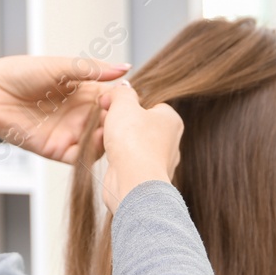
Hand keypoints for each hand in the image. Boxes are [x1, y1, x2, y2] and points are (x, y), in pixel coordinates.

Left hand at [0, 56, 128, 163]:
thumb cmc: (18, 73)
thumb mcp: (62, 66)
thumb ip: (93, 69)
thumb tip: (125, 67)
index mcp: (84, 92)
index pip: (114, 99)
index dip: (125, 99)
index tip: (133, 97)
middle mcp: (80, 114)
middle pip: (111, 122)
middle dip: (121, 120)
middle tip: (127, 115)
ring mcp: (70, 133)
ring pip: (101, 141)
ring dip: (111, 136)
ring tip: (115, 126)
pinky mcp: (58, 149)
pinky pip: (82, 156)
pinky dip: (95, 151)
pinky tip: (100, 139)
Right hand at [99, 82, 181, 209]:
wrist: (132, 184)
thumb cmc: (134, 144)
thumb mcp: (124, 105)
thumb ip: (121, 92)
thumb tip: (118, 90)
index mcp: (171, 120)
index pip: (148, 103)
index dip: (126, 101)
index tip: (110, 103)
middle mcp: (169, 141)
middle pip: (138, 122)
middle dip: (118, 121)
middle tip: (105, 120)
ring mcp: (157, 161)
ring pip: (131, 142)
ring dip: (114, 139)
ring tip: (104, 138)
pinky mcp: (144, 176)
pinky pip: (126, 160)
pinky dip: (115, 157)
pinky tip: (107, 156)